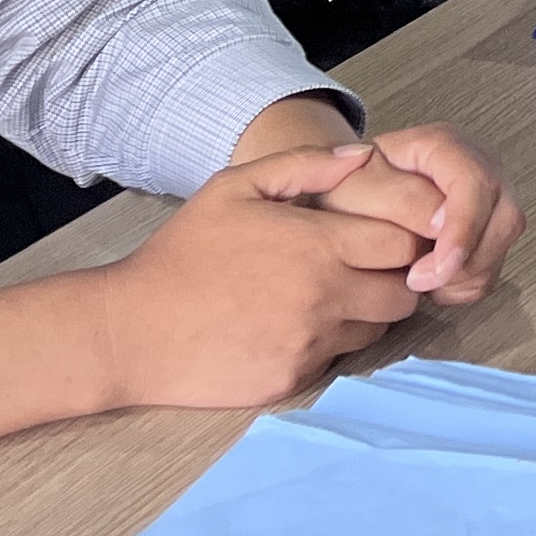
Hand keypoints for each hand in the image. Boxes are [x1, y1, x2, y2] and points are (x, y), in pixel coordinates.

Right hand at [89, 140, 427, 407]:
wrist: (131, 330)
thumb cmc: (182, 253)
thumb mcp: (235, 187)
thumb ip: (306, 165)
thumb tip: (363, 155)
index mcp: (317, 245)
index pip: (404, 243)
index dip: (403, 237)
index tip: (383, 234)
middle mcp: (323, 298)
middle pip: (403, 294)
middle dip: (396, 279)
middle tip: (365, 267)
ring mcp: (309, 344)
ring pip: (375, 330)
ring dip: (366, 313)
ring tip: (327, 294)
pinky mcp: (293, 379)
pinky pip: (336, 360)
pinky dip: (328, 343)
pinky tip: (293, 325)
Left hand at [309, 121, 523, 303]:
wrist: (349, 198)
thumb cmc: (349, 188)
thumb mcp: (355, 186)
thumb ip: (396, 198)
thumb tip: (440, 221)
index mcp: (444, 146)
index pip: (475, 182)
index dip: (463, 229)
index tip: (434, 270)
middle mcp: (478, 166)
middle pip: (505, 215)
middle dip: (468, 260)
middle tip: (418, 282)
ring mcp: (488, 199)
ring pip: (503, 244)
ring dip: (465, 275)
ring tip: (417, 281)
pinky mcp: (486, 231)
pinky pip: (493, 266)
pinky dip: (465, 286)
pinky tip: (430, 283)